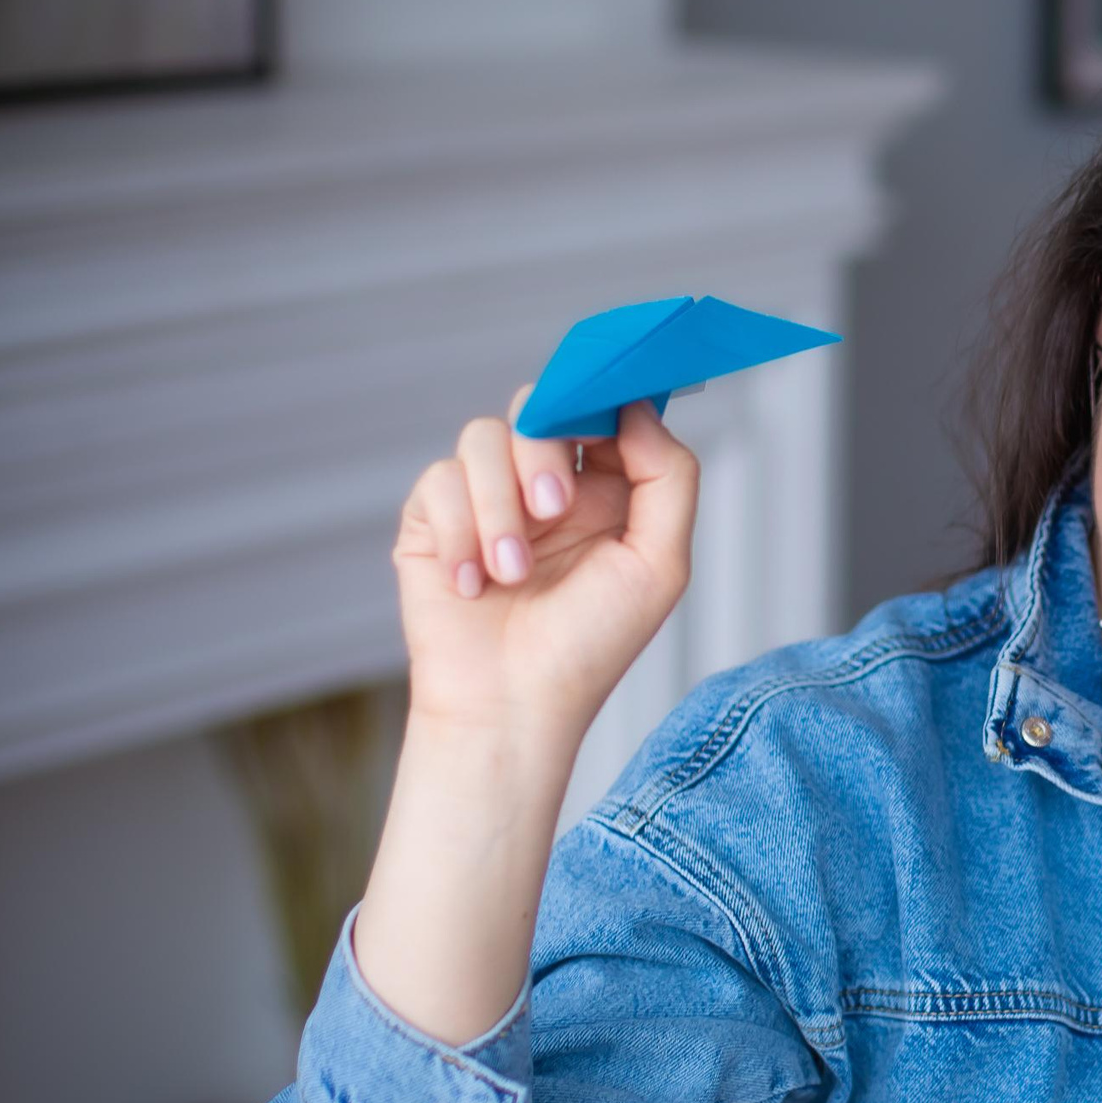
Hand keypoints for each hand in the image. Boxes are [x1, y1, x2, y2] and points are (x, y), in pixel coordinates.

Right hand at [391, 386, 700, 751]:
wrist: (511, 705)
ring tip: (512, 573)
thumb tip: (637, 407)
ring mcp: (487, 499)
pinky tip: (473, 584)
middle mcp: (545, 486)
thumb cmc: (590, 646)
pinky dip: (458, 532)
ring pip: (481, 437)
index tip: (595, 415)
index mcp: (606, 490)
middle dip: (541, 448)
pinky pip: (438, 480)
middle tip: (552, 507)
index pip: (600, 411)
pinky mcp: (433, 520)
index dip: (597, 397)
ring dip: (498, 505)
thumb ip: (668, 476)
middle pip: (536, 406)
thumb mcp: (660, 564)